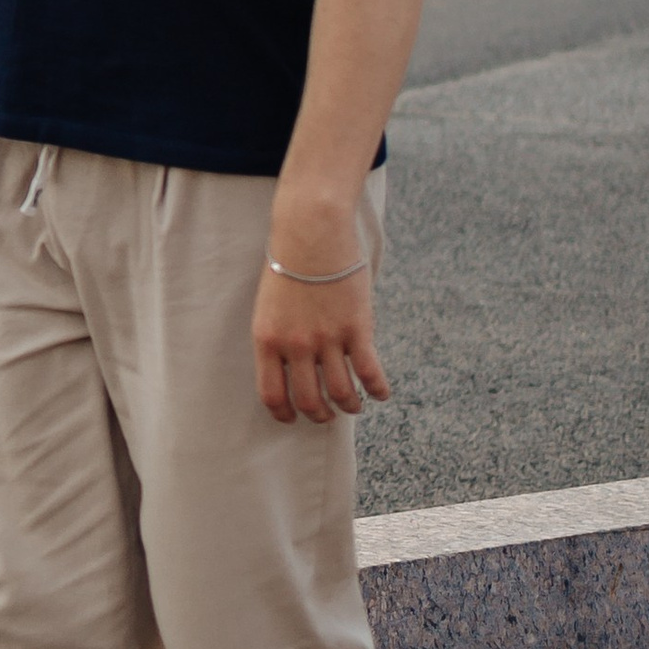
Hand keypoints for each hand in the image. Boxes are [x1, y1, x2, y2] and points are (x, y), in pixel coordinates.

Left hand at [252, 235, 391, 425]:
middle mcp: (295, 345)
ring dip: (349, 406)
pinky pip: (369, 371)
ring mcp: (327, 338)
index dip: (284, 414)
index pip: (272, 394)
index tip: (292, 419)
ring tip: (353, 405)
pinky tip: (381, 394)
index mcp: (267, 339)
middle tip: (327, 416)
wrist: (311, 230)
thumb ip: (279, 337)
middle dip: (320, 415)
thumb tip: (293, 367)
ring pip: (341, 392)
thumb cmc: (288, 262)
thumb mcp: (269, 304)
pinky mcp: (356, 327)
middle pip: (309, 400)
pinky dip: (377, 389)